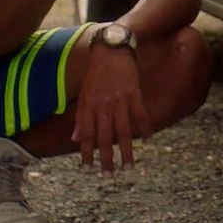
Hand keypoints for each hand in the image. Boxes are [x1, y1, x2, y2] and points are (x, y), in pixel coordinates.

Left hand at [71, 41, 151, 172]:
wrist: (111, 47)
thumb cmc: (96, 70)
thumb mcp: (83, 92)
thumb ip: (81, 116)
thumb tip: (75, 138)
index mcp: (89, 105)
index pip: (87, 134)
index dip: (87, 152)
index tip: (88, 168)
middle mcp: (103, 105)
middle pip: (105, 137)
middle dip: (106, 158)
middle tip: (109, 175)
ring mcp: (120, 100)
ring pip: (124, 130)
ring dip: (127, 150)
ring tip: (129, 166)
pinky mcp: (134, 92)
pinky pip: (140, 113)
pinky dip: (145, 127)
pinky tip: (148, 139)